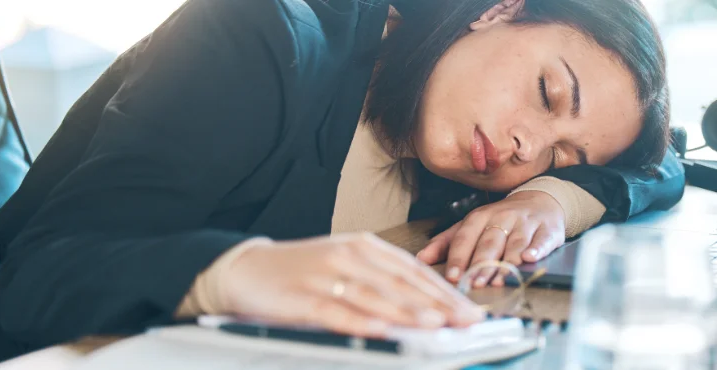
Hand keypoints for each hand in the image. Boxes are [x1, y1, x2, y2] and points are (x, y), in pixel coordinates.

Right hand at [219, 233, 483, 336]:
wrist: (247, 269)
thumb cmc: (302, 270)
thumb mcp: (347, 264)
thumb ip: (383, 280)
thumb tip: (428, 304)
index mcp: (364, 245)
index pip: (413, 270)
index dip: (444, 291)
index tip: (470, 308)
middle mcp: (349, 256)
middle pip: (401, 283)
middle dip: (438, 304)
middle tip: (465, 320)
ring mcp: (326, 276)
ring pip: (375, 297)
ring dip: (409, 312)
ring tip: (436, 324)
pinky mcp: (303, 298)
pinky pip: (337, 312)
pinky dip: (361, 322)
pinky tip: (383, 329)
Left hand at [416, 191, 565, 287]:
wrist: (539, 201)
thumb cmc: (500, 219)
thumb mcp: (471, 225)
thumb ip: (446, 242)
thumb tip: (420, 259)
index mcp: (479, 217)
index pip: (465, 237)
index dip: (458, 258)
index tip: (452, 277)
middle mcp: (502, 217)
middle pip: (489, 243)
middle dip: (481, 265)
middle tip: (474, 284)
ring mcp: (525, 223)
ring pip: (514, 244)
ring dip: (506, 263)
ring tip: (498, 281)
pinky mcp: (546, 230)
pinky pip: (541, 240)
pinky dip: (536, 249)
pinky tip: (529, 258)